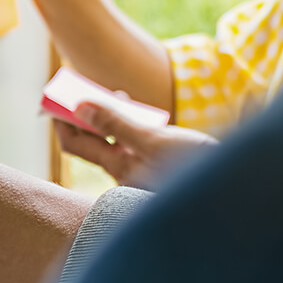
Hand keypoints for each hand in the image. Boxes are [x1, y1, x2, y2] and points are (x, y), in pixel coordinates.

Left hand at [55, 94, 217, 190]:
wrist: (232, 193)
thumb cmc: (195, 167)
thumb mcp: (154, 141)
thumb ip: (116, 123)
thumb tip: (80, 106)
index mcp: (119, 168)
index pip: (75, 144)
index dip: (60, 120)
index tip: (51, 98)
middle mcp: (127, 173)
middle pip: (94, 141)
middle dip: (85, 115)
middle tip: (80, 88)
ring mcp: (144, 172)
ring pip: (115, 141)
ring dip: (110, 118)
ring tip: (114, 95)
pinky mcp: (162, 168)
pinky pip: (135, 144)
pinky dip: (132, 126)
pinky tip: (143, 114)